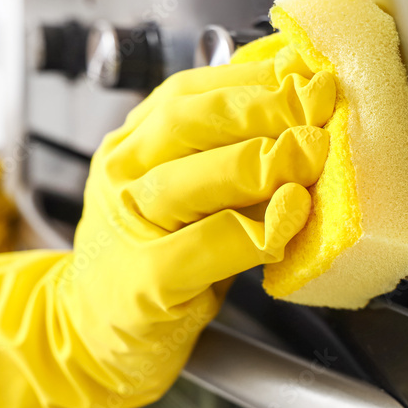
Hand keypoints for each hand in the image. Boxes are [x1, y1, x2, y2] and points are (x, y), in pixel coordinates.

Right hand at [0, 35, 335, 407]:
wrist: (89, 334)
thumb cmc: (150, 259)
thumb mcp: (181, 194)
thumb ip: (223, 152)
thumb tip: (296, 105)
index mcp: (132, 144)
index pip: (191, 91)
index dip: (255, 78)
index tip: (307, 74)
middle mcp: (124, 176)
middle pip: (191, 121)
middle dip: (263, 107)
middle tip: (317, 108)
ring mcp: (131, 227)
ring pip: (196, 177)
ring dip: (262, 160)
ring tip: (310, 154)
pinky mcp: (148, 281)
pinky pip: (210, 244)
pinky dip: (257, 228)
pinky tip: (289, 217)